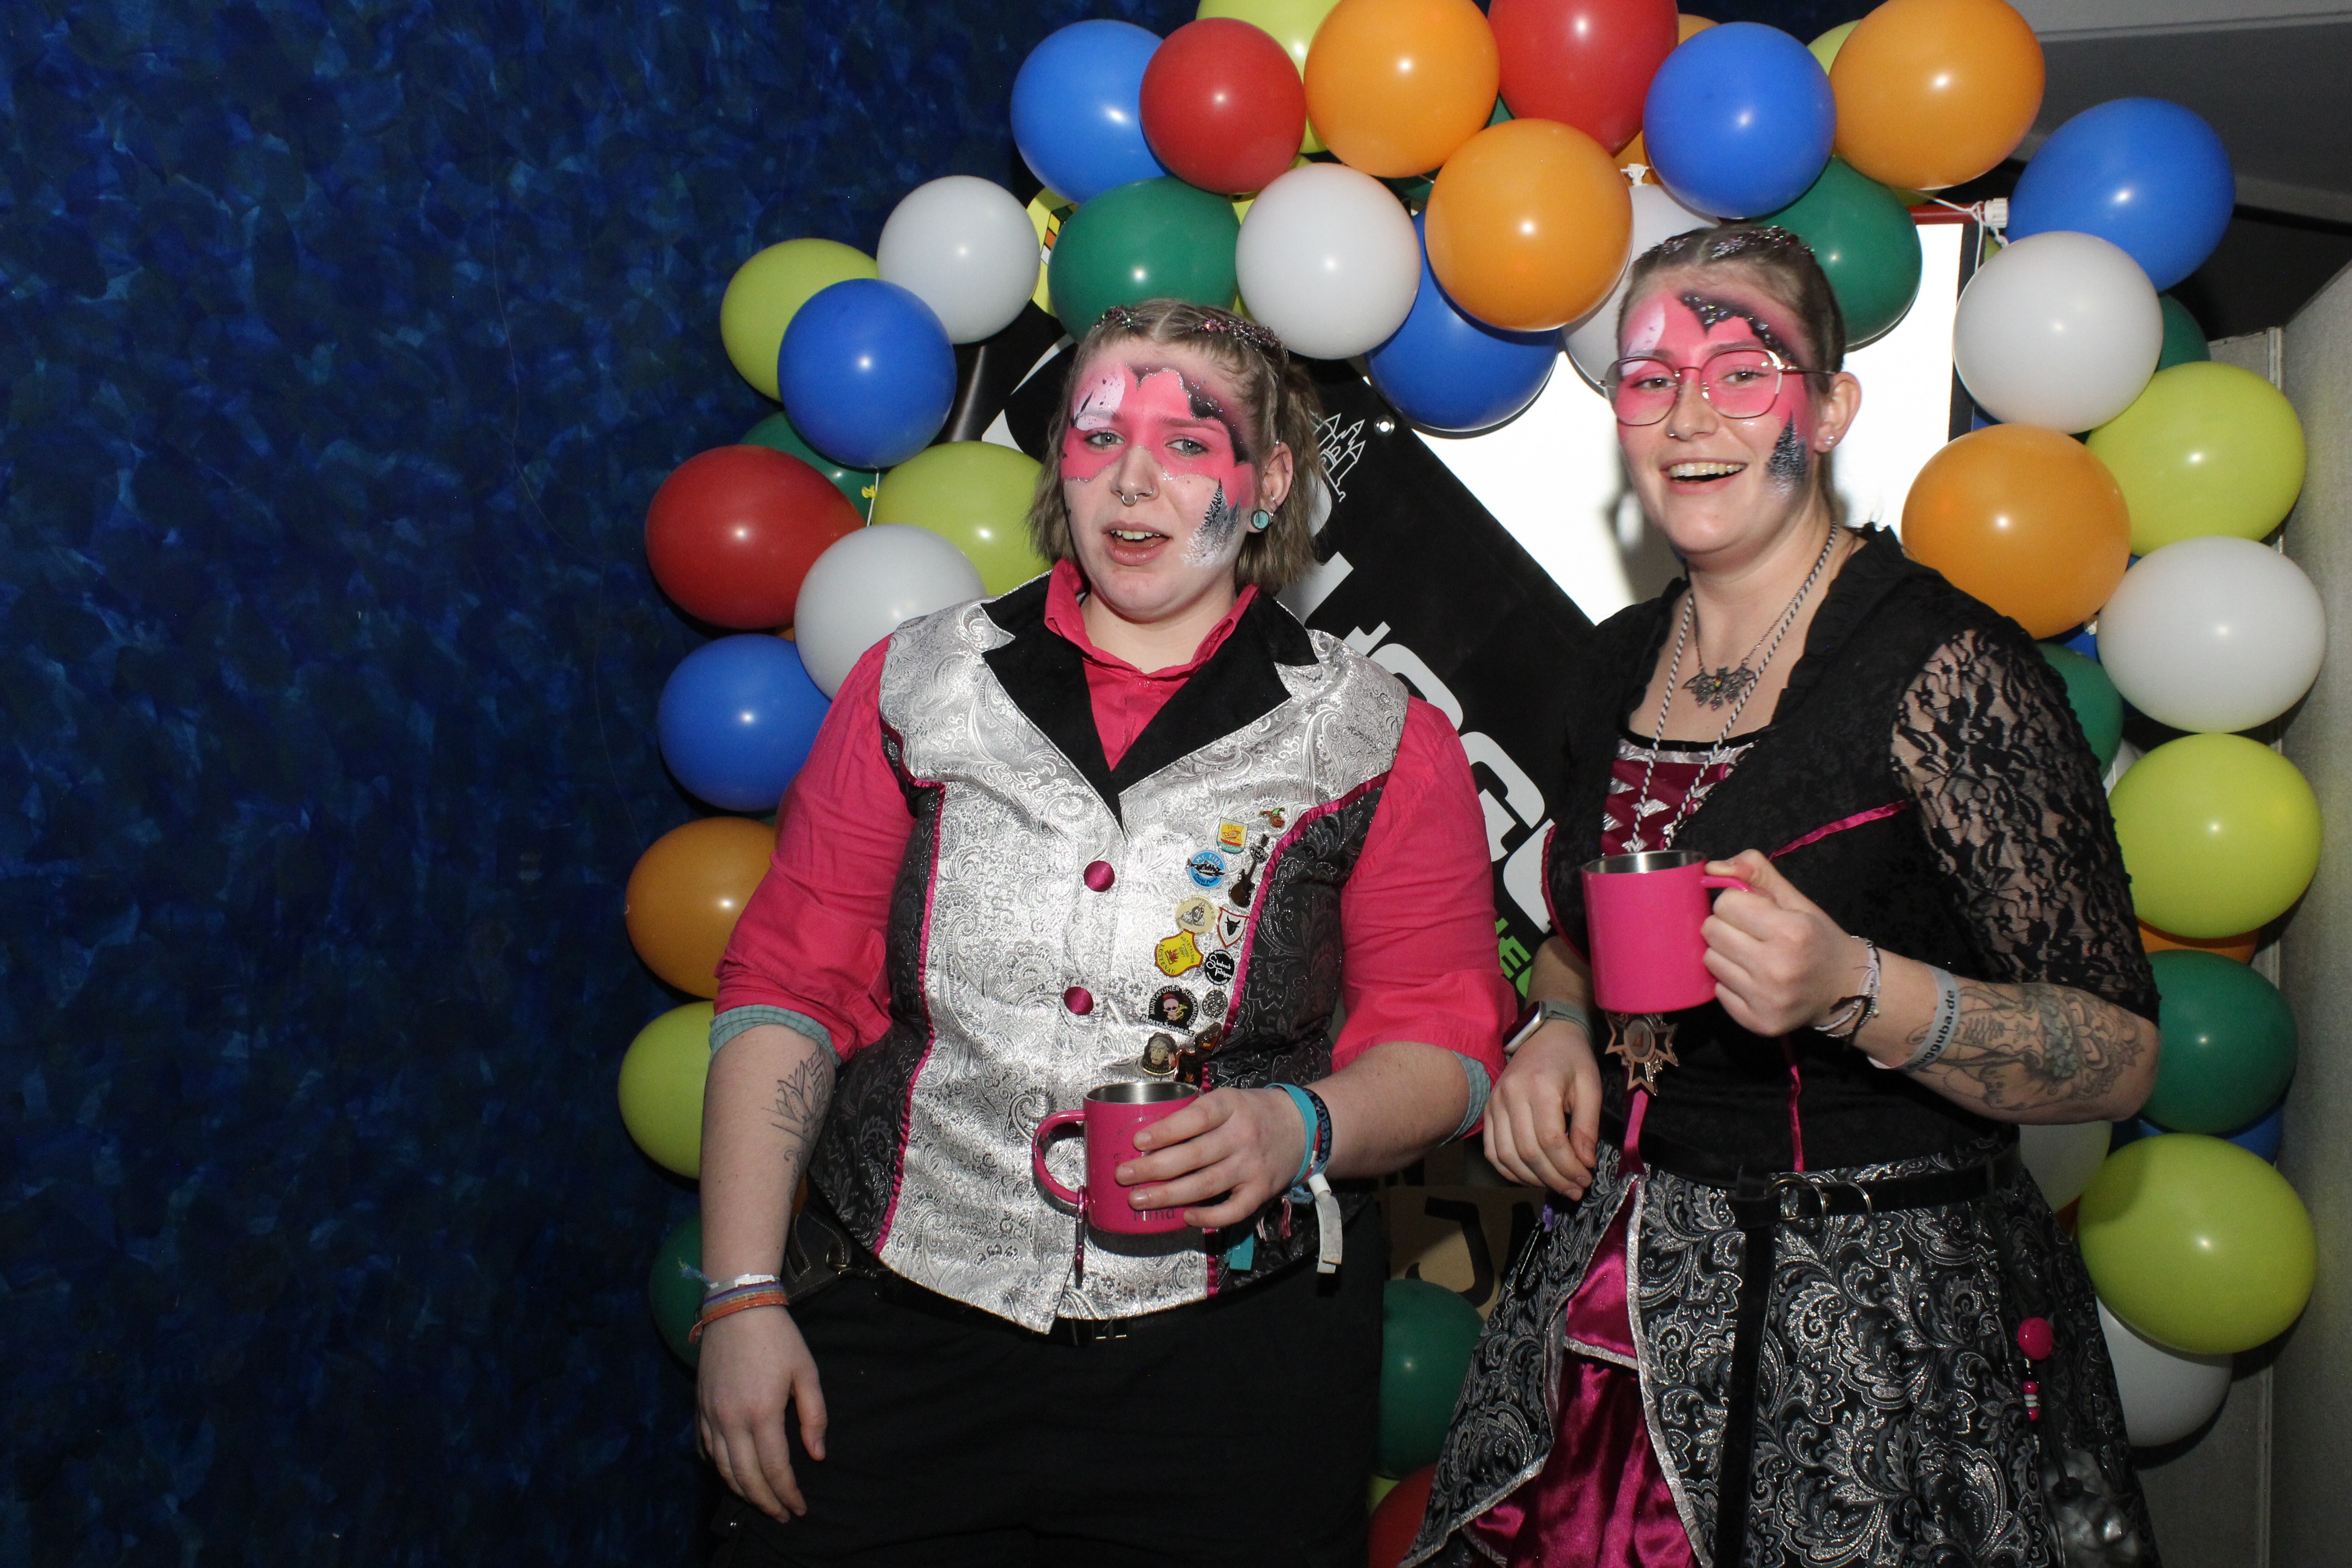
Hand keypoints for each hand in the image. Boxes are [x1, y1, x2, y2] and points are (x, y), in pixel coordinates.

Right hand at [697, 1305, 826, 1522]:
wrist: (737, 1307)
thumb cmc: (778, 1338)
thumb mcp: (806, 1372)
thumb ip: (814, 1416)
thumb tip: (816, 1455)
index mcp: (762, 1413)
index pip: (774, 1470)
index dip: (787, 1494)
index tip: (798, 1508)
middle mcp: (731, 1421)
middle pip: (746, 1478)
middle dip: (766, 1502)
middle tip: (782, 1514)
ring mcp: (711, 1415)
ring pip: (723, 1469)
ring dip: (742, 1491)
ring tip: (761, 1501)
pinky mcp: (700, 1408)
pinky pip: (706, 1449)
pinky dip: (719, 1468)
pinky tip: (732, 1474)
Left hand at [1118, 1087, 1306, 1228]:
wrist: (1301, 1127)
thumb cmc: (1252, 1113)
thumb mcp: (1227, 1100)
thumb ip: (1195, 1114)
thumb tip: (1148, 1136)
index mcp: (1230, 1106)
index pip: (1195, 1118)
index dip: (1166, 1131)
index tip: (1138, 1141)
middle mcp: (1242, 1135)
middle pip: (1193, 1155)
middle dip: (1153, 1168)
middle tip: (1124, 1176)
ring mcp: (1252, 1165)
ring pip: (1205, 1185)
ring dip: (1168, 1195)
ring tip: (1138, 1199)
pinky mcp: (1261, 1190)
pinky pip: (1233, 1210)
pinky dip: (1208, 1218)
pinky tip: (1185, 1217)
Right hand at [1484, 1021, 1602, 1196]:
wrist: (1545, 1035)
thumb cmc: (1572, 1060)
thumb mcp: (1591, 1087)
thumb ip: (1588, 1126)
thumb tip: (1584, 1163)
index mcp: (1540, 1086)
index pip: (1550, 1140)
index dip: (1568, 1167)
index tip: (1585, 1179)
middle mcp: (1511, 1095)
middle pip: (1528, 1152)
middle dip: (1554, 1178)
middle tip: (1575, 1189)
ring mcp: (1495, 1103)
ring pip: (1507, 1156)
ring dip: (1532, 1179)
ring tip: (1556, 1186)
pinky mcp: (1488, 1110)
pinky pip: (1492, 1150)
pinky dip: (1509, 1170)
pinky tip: (1531, 1176)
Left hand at [1701, 850, 1860, 1037]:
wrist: (1845, 990)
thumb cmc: (1817, 939)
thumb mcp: (1796, 900)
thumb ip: (1757, 873)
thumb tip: (1713, 867)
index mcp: (1791, 931)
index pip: (1726, 903)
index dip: (1735, 903)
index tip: (1751, 911)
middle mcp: (1778, 968)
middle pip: (1711, 931)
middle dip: (1725, 926)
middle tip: (1747, 933)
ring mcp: (1767, 999)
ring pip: (1710, 961)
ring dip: (1724, 953)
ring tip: (1750, 955)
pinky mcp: (1758, 1022)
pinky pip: (1718, 991)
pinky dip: (1729, 982)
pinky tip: (1753, 980)